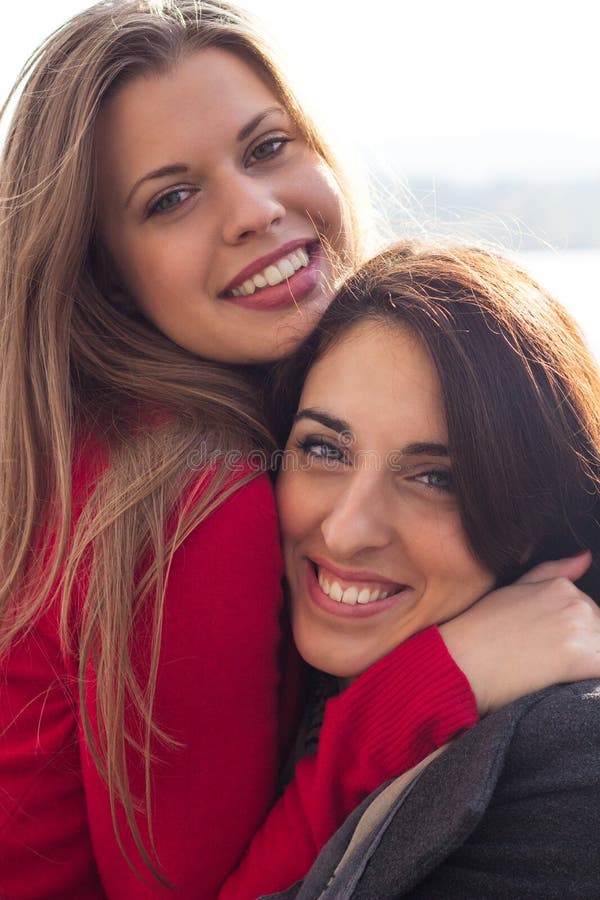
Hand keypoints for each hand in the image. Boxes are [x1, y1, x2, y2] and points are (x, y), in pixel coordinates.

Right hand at [439, 551, 599, 715]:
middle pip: (598, 629)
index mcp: (560, 585)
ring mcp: (580, 629)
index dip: (571, 633)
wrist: (462, 660)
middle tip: (546, 657)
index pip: (589, 612)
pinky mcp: (582, 658)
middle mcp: (575, 602)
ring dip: (586, 660)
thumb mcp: (514, 589)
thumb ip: (554, 571)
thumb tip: (586, 557)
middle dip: (583, 645)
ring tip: (550, 668)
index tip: (549, 645)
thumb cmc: (480, 628)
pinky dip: (591, 675)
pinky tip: (565, 678)